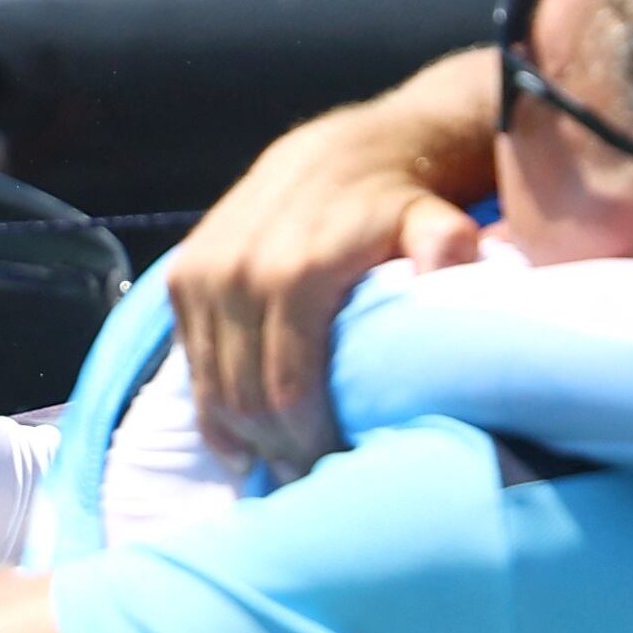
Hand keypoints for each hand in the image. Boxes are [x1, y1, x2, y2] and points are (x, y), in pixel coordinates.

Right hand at [168, 49, 494, 474]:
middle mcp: (234, 275)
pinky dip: (213, 408)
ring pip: (211, 389)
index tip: (338, 468)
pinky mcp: (181, 279)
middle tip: (309, 479)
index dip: (309, 442)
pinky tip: (240, 438)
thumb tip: (450, 279)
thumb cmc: (395, 203)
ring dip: (241, 436)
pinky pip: (191, 364)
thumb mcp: (435, 220)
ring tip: (278, 464)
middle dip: (276, 449)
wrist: (338, 153)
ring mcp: (200, 278)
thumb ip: (447, 249)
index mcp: (292, 273)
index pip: (286, 391)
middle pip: (244, 399)